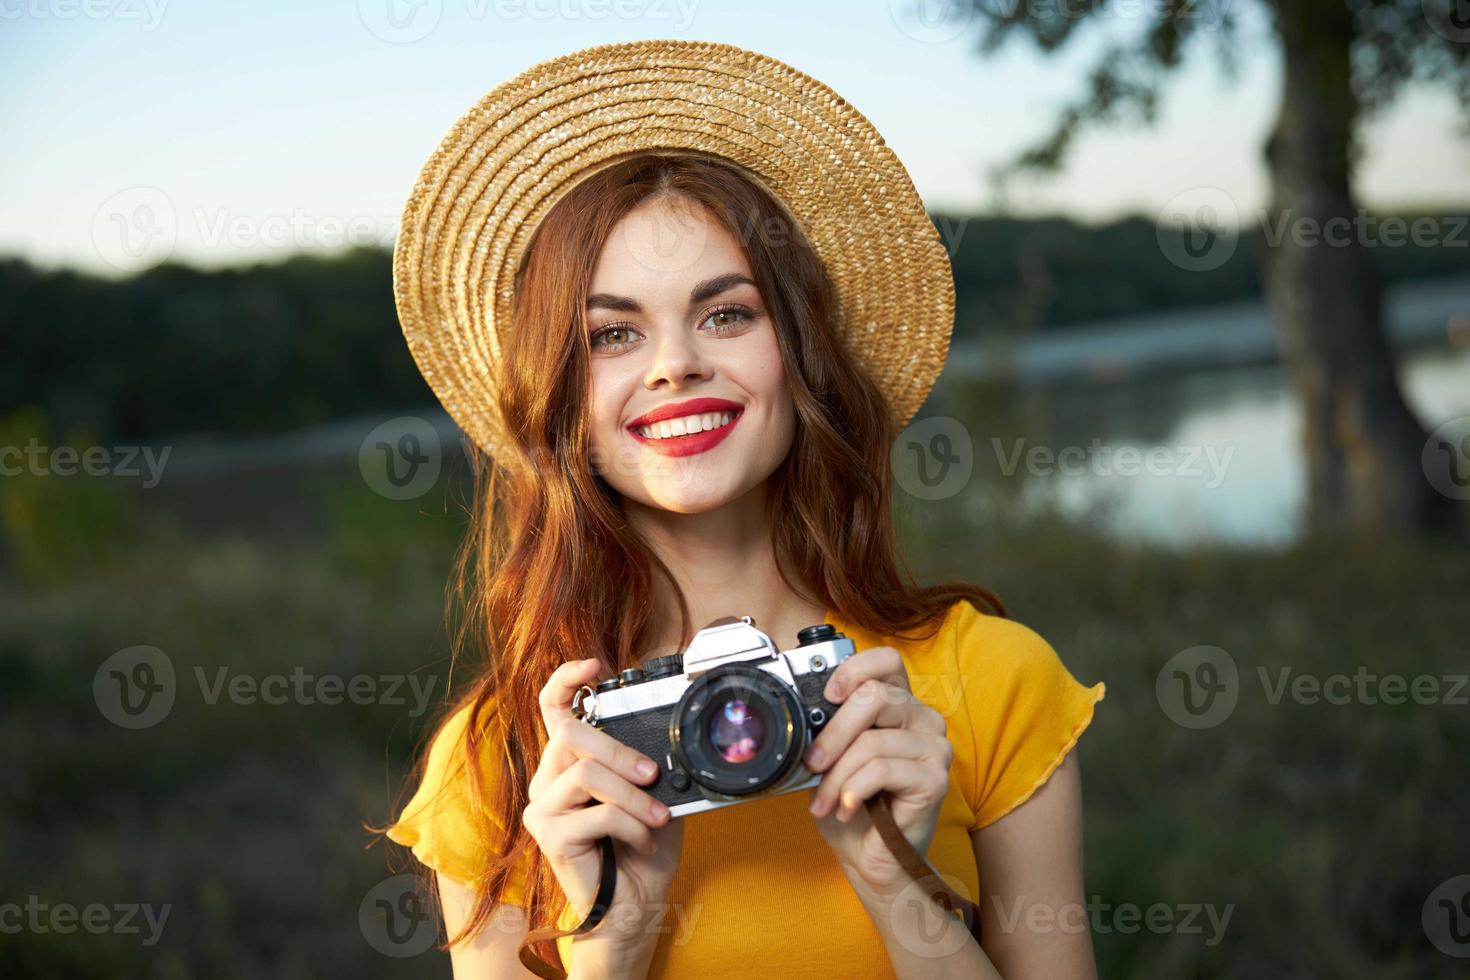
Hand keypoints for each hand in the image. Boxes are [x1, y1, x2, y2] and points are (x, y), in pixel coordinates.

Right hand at [522, 658, 684, 969]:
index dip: (567, 679)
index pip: (553, 708)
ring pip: (584, 773)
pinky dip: (629, 824)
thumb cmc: (642, 847)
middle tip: (654, 774)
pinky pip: (594, 813)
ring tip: (656, 816)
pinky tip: (642, 839)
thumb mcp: (653, 793)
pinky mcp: (548, 835)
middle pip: (570, 734)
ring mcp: (542, 807)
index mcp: (569, 761)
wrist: (636, 905)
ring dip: (631, 794)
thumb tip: (664, 736)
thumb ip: (645, 761)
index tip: (594, 664)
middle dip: (620, 750)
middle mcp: (547, 778)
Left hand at [802, 645, 953, 899]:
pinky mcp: (936, 779)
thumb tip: (803, 714)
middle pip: (875, 697)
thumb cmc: (853, 805)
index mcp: (898, 704)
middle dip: (833, 733)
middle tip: (812, 763)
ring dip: (837, 775)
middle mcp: (923, 719)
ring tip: (823, 801)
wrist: (873, 858)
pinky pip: (883, 770)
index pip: (887, 660)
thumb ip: (827, 729)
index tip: (828, 695)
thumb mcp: (832, 759)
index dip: (855, 668)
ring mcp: (935, 748)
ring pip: (873, 741)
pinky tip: (845, 808)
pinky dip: (853, 790)